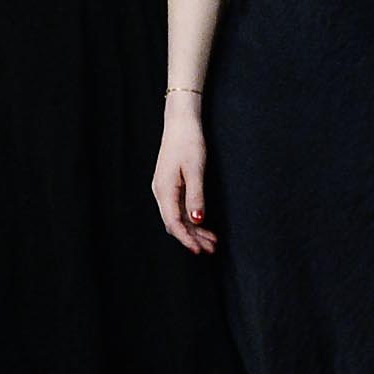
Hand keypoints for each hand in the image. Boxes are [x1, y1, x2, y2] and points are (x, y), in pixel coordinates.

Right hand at [152, 95, 216, 253]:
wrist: (181, 122)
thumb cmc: (189, 142)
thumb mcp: (195, 170)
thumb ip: (196, 197)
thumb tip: (196, 221)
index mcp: (164, 190)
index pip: (173, 223)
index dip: (186, 239)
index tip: (200, 250)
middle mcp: (161, 192)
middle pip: (175, 223)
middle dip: (192, 238)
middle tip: (211, 249)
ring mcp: (165, 189)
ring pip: (178, 217)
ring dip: (194, 230)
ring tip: (212, 242)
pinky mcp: (171, 185)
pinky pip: (179, 208)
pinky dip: (192, 218)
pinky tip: (204, 225)